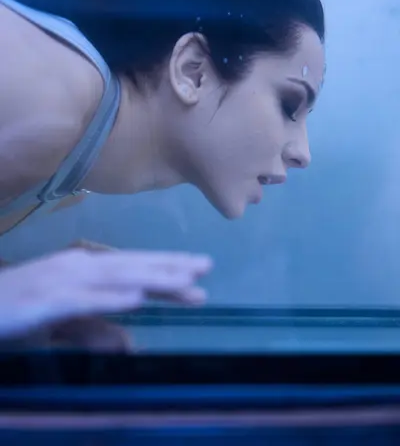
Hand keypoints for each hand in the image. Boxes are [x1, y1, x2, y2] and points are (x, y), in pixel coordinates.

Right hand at [0, 239, 211, 341]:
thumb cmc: (19, 310)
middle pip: (132, 266)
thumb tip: (130, 344)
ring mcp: (64, 280)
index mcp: (84, 269)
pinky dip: (111, 297)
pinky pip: (86, 299)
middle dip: (170, 267)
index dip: (166, 269)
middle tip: (206, 267)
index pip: (133, 267)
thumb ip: (95, 330)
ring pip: (117, 277)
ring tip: (185, 279)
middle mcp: (79, 267)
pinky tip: (137, 298)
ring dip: (152, 277)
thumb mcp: (63, 323)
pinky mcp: (48, 299)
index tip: (199, 273)